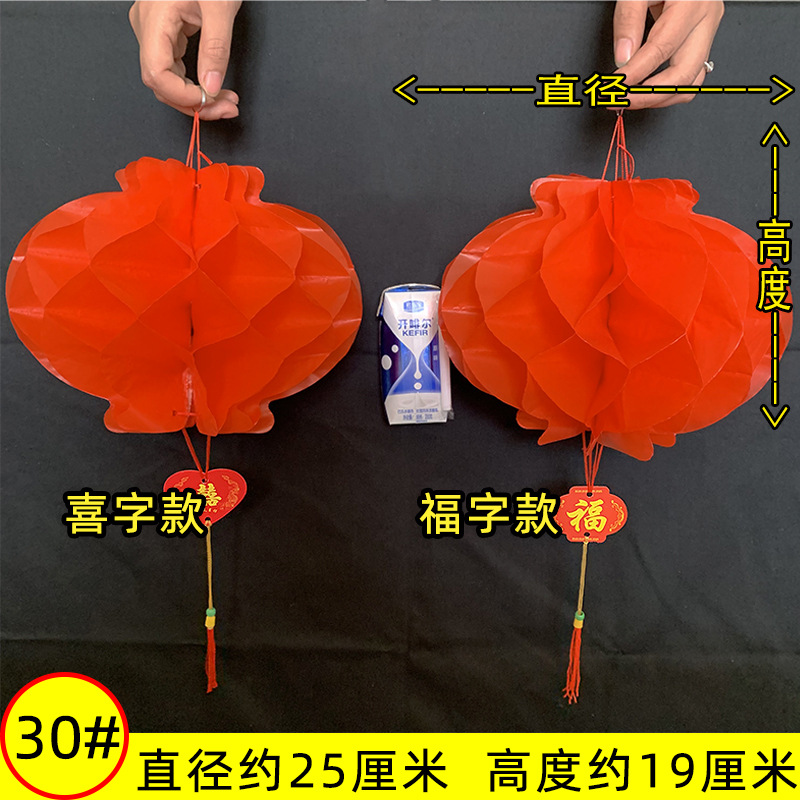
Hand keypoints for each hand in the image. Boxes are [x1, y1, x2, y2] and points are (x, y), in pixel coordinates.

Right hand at [129, 1, 241, 119]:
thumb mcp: (220, 7)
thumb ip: (216, 49)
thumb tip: (211, 88)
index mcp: (154, 19)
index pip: (156, 74)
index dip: (182, 96)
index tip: (210, 100)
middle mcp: (147, 27)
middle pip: (161, 83)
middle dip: (193, 103)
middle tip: (226, 108)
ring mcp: (154, 30)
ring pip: (167, 79)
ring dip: (195, 97)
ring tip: (225, 101)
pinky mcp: (166, 32)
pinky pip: (174, 68)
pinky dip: (193, 83)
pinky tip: (213, 88)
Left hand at [613, 1, 723, 108]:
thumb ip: (628, 20)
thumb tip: (623, 59)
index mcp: (692, 2)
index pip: (661, 49)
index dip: (636, 73)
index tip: (614, 86)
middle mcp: (707, 18)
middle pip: (682, 74)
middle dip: (647, 95)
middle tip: (619, 101)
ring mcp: (709, 31)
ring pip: (690, 83)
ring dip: (658, 98)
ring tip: (629, 100)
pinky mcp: (704, 39)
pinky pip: (690, 76)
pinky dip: (667, 90)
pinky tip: (645, 90)